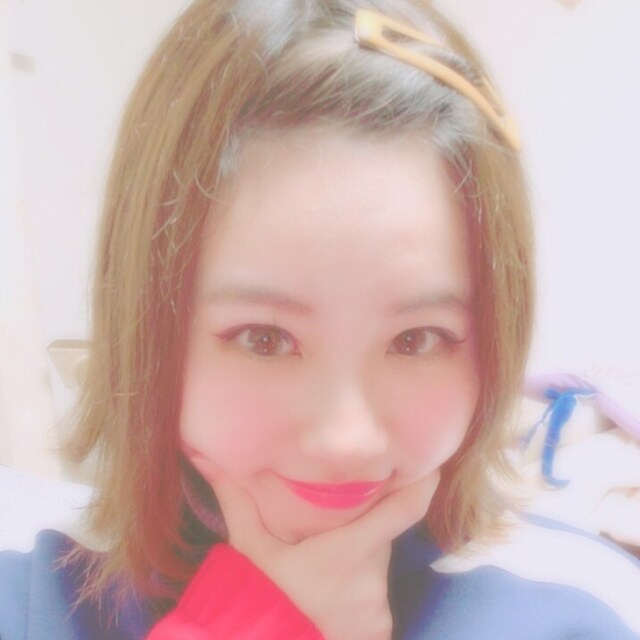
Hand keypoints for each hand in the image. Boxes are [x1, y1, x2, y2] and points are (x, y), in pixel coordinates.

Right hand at [210, 471, 438, 639]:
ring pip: (378, 564)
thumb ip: (235, 500)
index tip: (428, 461)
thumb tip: (205, 456)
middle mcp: (371, 579)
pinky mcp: (381, 630)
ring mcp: (378, 609)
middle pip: (384, 533)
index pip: (402, 512)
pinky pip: (376, 594)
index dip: (421, 484)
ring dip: (361, 554)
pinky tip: (331, 592)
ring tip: (326, 558)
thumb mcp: (247, 548)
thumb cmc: (257, 597)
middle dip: (368, 519)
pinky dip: (360, 586)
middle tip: (342, 511)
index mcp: (345, 552)